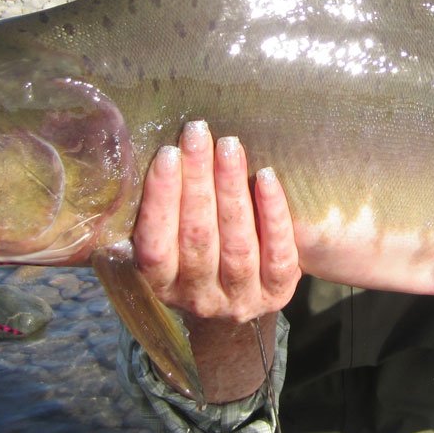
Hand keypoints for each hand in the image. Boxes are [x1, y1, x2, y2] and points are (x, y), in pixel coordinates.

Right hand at [132, 120, 300, 321]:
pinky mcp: (277, 292)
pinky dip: (271, 212)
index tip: (167, 153)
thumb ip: (161, 216)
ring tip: (229, 146)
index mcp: (163, 285)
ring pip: (236, 243)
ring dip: (230, 189)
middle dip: (196, 179)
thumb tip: (156, 160)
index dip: (161, 198)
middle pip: (197, 236)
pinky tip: (266, 177)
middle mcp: (199, 297)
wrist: (246, 295)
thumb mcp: (173, 244)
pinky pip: (277, 252)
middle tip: (198, 133)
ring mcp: (240, 298)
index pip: (156, 244)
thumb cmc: (202, 252)